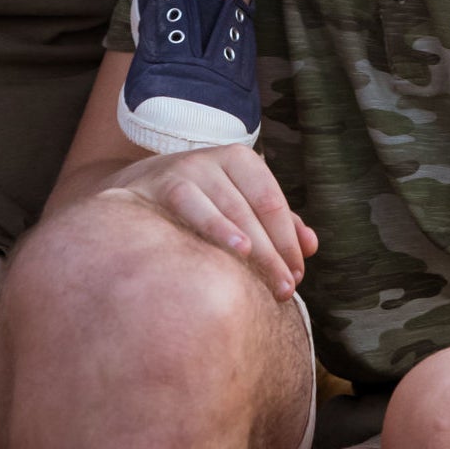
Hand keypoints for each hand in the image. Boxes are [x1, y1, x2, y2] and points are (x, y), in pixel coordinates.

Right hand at [97, 147, 318, 297]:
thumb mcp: (240, 205)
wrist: (137, 191)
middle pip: (254, 209)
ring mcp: (187, 169)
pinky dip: (218, 227)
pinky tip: (237, 249)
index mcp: (241, 160)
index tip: (297, 274)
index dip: (288, 240)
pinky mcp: (162, 185)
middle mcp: (214, 159)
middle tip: (286, 290)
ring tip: (271, 281)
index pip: (273, 201)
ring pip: (230, 209)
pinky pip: (194, 207)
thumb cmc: (201, 204)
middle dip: (275, 253)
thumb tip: (312, 245)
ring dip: (255, 249)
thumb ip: (277, 225)